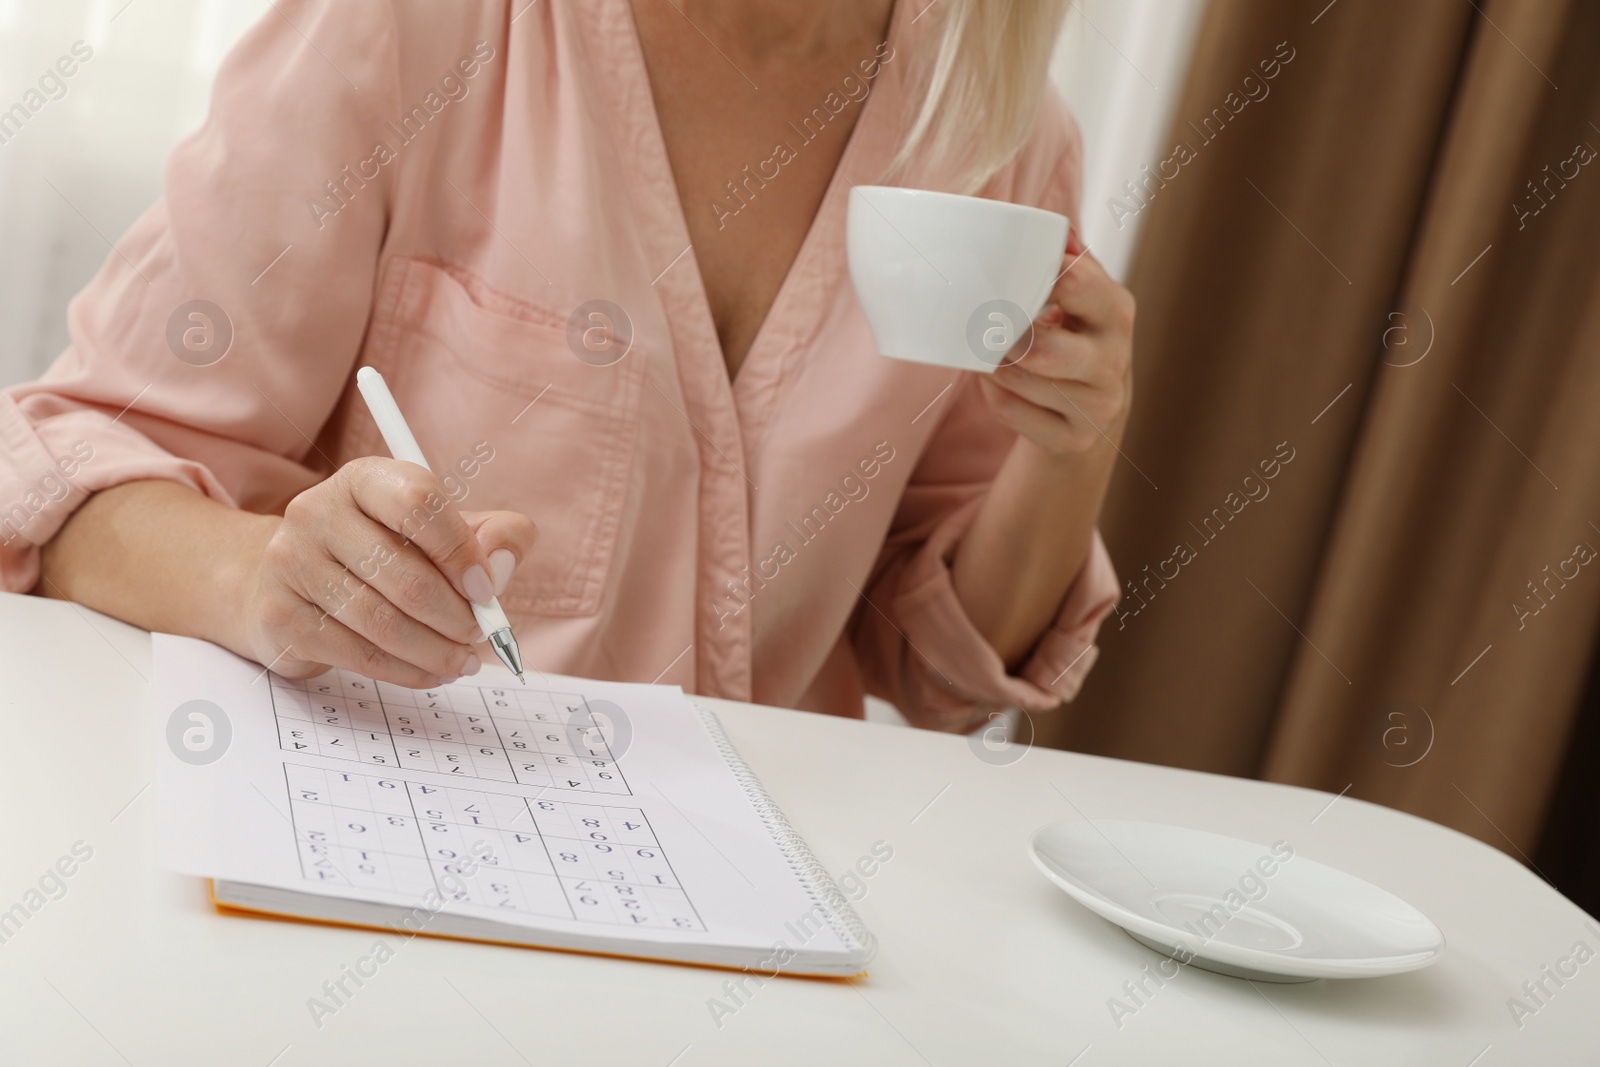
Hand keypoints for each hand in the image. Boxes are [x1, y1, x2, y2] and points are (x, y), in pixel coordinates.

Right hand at [237, 457, 537, 686]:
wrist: (287, 584)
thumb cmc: (382, 552)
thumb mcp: (442, 530)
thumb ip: (493, 535)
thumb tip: (501, 566)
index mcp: (364, 479)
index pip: (418, 501)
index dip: (460, 549)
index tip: (486, 588)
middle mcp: (317, 512)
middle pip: (404, 574)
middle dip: (457, 616)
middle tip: (481, 635)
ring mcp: (290, 564)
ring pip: (383, 623)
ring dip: (437, 651)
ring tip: (464, 660)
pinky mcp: (279, 617)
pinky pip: (357, 655)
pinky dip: (408, 672)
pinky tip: (431, 671)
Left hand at [977, 228, 1134, 454]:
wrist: (1095, 413)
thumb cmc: (1077, 338)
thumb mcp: (1083, 299)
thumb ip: (1071, 262)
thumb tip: (1057, 228)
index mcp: (1116, 310)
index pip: (1074, 282)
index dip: (1035, 276)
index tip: (1006, 271)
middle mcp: (1114, 359)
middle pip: (1046, 349)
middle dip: (1007, 338)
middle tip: (987, 326)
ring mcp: (1098, 405)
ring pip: (1021, 380)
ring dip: (992, 364)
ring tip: (987, 351)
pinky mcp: (1074, 439)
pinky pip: (1012, 412)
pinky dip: (994, 395)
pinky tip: (998, 383)